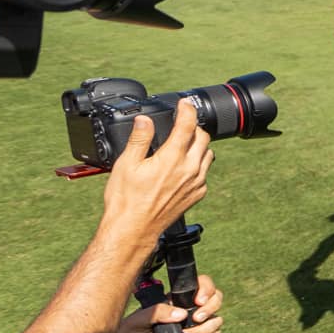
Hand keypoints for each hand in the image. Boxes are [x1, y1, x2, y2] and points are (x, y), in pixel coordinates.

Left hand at [96, 275, 223, 332]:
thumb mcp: (138, 319)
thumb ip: (158, 313)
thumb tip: (182, 314)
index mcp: (174, 300)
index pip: (199, 285)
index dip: (206, 289)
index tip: (199, 301)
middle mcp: (186, 310)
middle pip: (215, 300)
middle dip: (210, 309)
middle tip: (196, 319)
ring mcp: (190, 325)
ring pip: (215, 320)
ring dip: (206, 328)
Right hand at [102, 99, 212, 240]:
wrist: (134, 229)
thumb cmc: (126, 200)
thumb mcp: (126, 164)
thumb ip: (139, 139)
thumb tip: (145, 120)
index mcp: (172, 158)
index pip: (187, 125)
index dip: (187, 109)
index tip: (185, 103)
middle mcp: (189, 169)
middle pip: (203, 137)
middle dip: (193, 127)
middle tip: (180, 125)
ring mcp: (196, 183)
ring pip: (207, 155)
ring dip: (198, 146)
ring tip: (181, 145)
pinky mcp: (197, 194)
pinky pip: (204, 173)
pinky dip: (197, 164)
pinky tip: (182, 167)